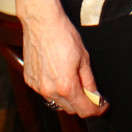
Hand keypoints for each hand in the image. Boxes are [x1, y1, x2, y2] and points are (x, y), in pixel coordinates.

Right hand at [15, 0, 108, 117]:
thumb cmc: (63, 36)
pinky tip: (58, 74)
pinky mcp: (29, 80)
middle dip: (83, 104)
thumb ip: (89, 81)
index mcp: (66, 86)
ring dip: (67, 97)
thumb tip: (95, 96)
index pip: (84, 110)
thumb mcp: (84, 58)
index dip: (96, 110)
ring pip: (56, 102)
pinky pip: (44, 92)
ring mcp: (37, 86)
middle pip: (70, 109)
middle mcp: (49, 90)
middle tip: (91, 93)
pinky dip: (53, 89)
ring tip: (73, 80)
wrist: (42, 22)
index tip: (102, 106)